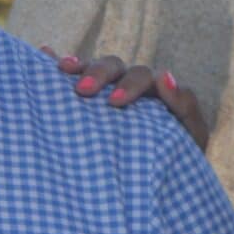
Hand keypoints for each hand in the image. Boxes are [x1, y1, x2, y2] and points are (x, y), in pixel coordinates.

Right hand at [50, 50, 211, 151]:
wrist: (162, 180)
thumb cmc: (178, 158)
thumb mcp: (190, 136)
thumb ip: (184, 106)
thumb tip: (166, 74)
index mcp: (156, 89)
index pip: (143, 77)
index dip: (130, 85)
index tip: (115, 103)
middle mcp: (130, 83)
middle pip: (115, 67)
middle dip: (99, 75)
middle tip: (83, 91)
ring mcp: (108, 89)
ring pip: (93, 68)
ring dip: (79, 66)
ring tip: (61, 68)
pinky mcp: (88, 100)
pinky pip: (73, 76)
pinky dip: (57, 62)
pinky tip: (43, 53)